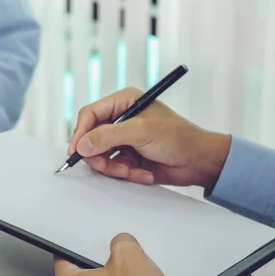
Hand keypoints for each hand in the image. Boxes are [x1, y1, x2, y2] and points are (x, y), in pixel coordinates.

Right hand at [68, 87, 231, 189]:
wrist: (199, 162)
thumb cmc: (179, 138)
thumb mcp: (142, 132)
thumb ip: (109, 136)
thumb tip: (82, 144)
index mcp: (124, 102)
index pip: (90, 114)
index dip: (80, 133)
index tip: (76, 151)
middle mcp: (121, 119)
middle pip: (91, 138)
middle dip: (100, 156)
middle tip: (111, 167)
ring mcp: (123, 139)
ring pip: (99, 156)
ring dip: (115, 168)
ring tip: (132, 171)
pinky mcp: (127, 156)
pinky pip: (112, 167)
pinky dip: (126, 174)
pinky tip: (142, 173)